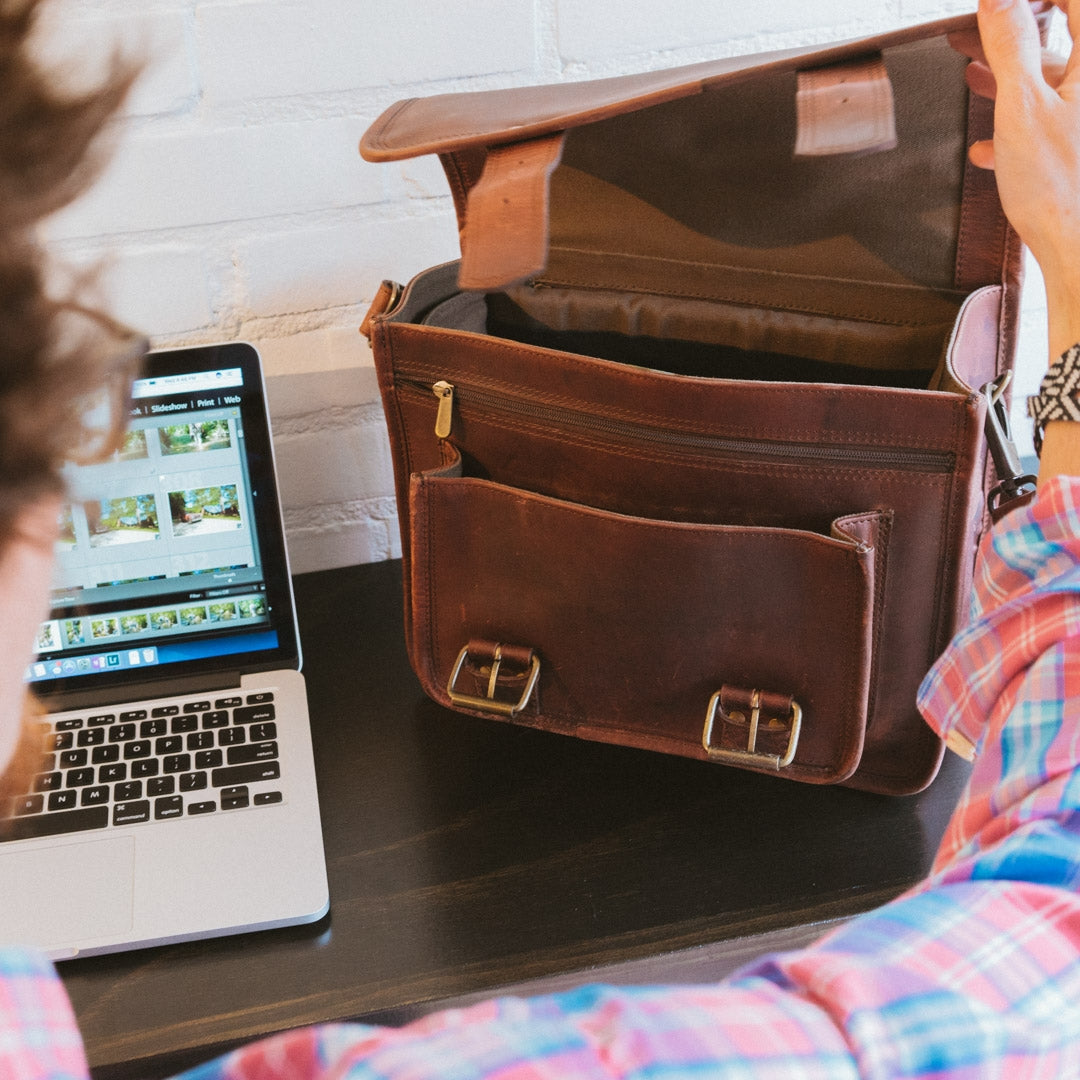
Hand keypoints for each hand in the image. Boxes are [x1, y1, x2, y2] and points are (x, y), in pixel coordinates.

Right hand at [953, 0, 1079, 358]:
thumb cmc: (1061, 186)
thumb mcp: (1022, 107)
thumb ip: (1011, 45)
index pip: (1073, 1)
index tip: (995, 5)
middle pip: (1065, 36)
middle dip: (1019, 29)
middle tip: (980, 28)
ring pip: (1054, 79)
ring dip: (1014, 74)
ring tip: (973, 74)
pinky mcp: (1077, 153)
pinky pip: (1051, 121)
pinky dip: (1019, 123)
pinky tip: (988, 144)